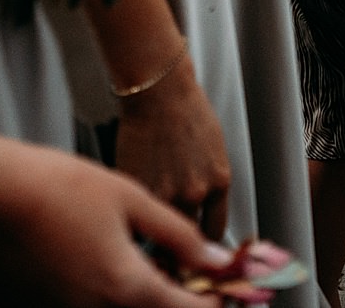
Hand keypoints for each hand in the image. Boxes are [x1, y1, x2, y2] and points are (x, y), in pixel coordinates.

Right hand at [0, 133, 226, 307]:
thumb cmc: (58, 188)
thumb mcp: (132, 200)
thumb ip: (178, 235)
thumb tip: (216, 258)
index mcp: (125, 286)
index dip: (212, 303)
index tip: (226, 292)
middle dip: (179, 300)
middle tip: (191, 276)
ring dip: (146, 297)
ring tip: (154, 265)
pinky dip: (113, 295)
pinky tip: (115, 265)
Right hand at [113, 58, 232, 238]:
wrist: (160, 95)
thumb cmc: (187, 114)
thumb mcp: (214, 153)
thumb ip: (207, 187)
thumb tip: (199, 213)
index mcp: (219, 183)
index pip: (214, 232)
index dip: (201, 244)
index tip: (193, 248)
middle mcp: (195, 193)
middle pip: (184, 239)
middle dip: (173, 245)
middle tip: (163, 245)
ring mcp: (163, 193)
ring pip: (155, 234)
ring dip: (150, 235)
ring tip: (142, 231)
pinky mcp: (135, 189)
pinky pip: (133, 218)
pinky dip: (130, 220)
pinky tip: (126, 214)